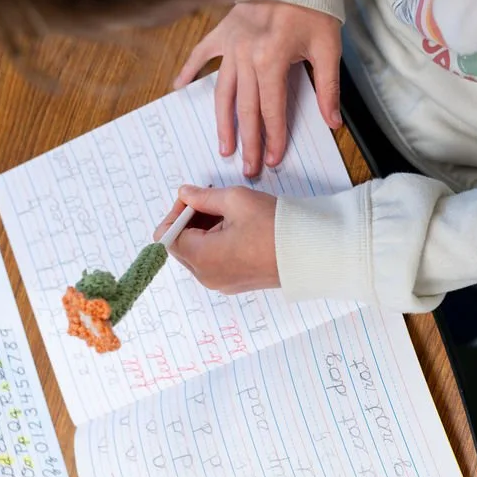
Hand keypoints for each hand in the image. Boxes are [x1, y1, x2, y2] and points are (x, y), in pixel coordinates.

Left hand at [153, 185, 278, 294]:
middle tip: (211, 200)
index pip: (166, 236)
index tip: (193, 198)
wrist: (310, 253)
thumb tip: (185, 194)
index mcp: (202, 258)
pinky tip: (237, 227)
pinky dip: (217, 242)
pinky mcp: (235, 282)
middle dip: (190, 220)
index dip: (176, 212)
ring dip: (204, 230)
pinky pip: (214, 261)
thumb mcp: (235, 201)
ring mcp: (222, 282)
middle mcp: (207, 276)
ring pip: (198, 253)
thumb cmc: (275, 228)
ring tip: (228, 212)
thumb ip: (203, 197)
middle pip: (181, 245)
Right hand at [174, 2, 342, 177]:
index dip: (274, 138)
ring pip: (223, 92)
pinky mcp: (223, 31)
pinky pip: (201, 54)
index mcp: (272, 60)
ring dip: (222, 122)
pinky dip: (188, 70)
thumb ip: (328, 88)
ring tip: (224, 146)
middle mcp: (247, 56)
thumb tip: (332, 123)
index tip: (274, 159)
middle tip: (248, 168)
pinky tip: (178, 88)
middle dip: (248, 142)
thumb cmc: (313, 9)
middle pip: (246, 109)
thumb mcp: (328, 48)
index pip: (272, 110)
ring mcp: (232, 44)